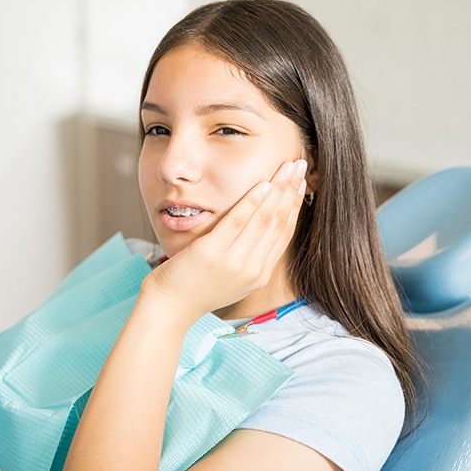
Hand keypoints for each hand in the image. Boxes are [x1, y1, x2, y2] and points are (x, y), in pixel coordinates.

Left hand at [140, 159, 306, 322]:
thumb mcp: (231, 276)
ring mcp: (234, 263)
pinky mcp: (213, 253)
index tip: (300, 183)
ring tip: (288, 167)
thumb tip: (259, 225)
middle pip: (279, 222)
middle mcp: (253, 270)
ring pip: (264, 219)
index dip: (294, 205)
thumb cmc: (196, 287)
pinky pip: (238, 222)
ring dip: (279, 189)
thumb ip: (248, 255)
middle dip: (291, 190)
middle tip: (301, 164)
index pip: (284, 233)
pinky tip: (263, 184)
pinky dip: (252, 201)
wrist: (169, 307)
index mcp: (259, 274)